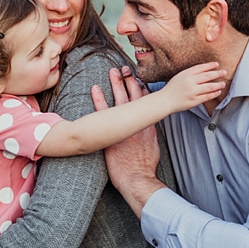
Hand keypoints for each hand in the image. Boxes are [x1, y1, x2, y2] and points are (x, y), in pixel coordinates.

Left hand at [92, 66, 167, 217]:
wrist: (138, 179)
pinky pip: (102, 112)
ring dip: (116, 84)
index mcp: (147, 125)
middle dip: (130, 80)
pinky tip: (95, 88)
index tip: (139, 78)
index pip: (146, 102)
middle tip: (126, 68)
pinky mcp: (110, 132)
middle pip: (134, 96)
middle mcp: (136, 123)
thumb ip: (150, 135)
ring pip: (120, 100)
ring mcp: (123, 127)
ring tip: (113, 71)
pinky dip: (99, 99)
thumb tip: (148, 130)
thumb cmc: (145, 168)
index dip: (142, 89)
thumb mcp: (153, 148)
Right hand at [162, 62, 225, 112]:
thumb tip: (205, 71)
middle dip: (217, 73)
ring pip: (209, 87)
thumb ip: (190, 73)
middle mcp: (190, 82)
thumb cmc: (172, 89)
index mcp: (186, 74)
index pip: (201, 68)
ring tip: (223, 83)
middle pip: (207, 76)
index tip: (217, 65)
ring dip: (218, 84)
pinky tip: (218, 92)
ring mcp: (192, 92)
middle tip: (224, 72)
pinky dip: (214, 94)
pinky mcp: (194, 101)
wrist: (165, 101)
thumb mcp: (179, 76)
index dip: (210, 65)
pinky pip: (207, 97)